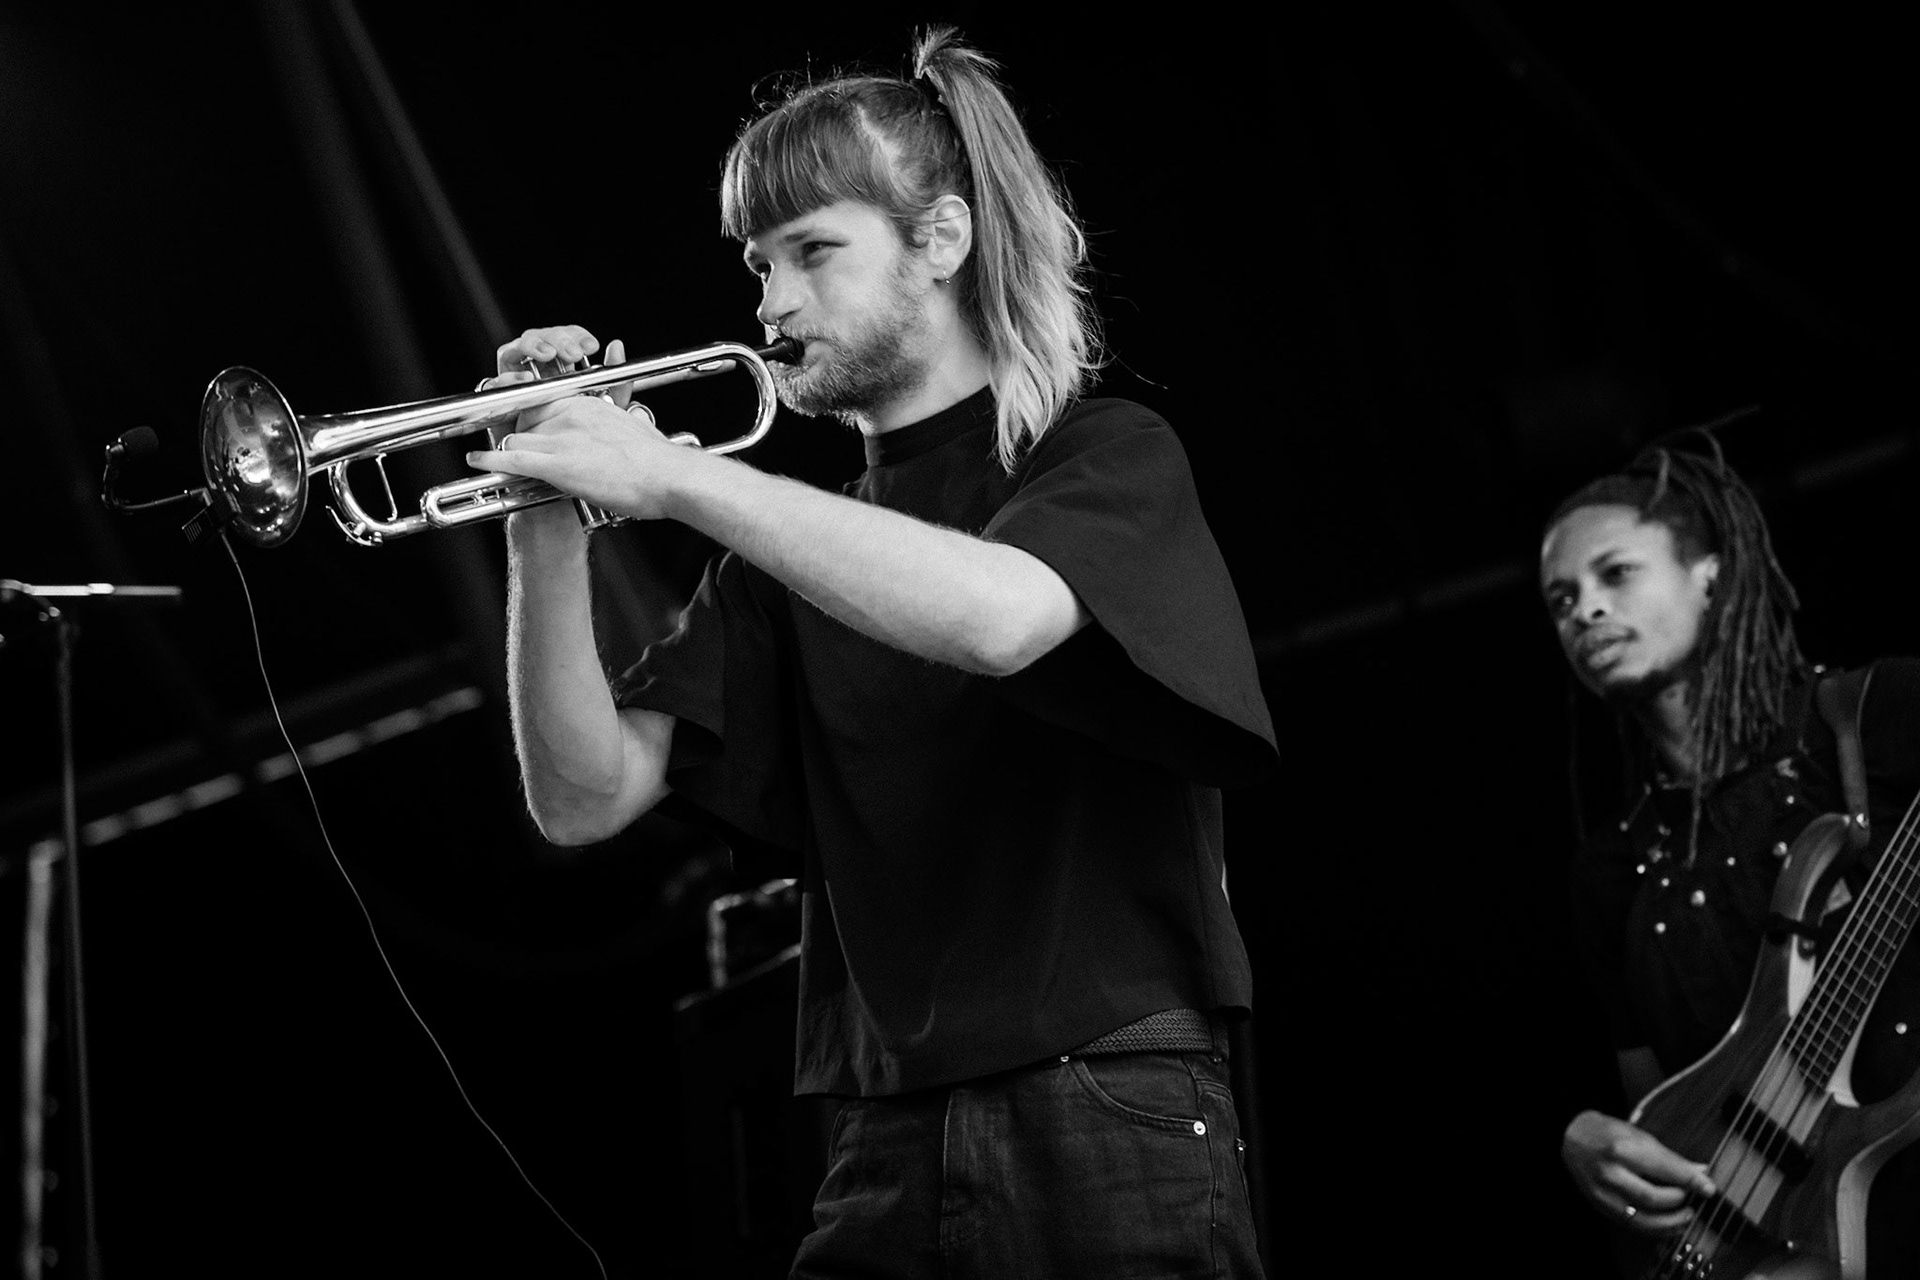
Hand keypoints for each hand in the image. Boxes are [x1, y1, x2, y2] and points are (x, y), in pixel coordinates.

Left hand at [468, 334, 691, 521]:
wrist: (670, 478)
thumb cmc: (658, 460)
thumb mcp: (638, 424)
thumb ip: (628, 412)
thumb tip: (634, 412)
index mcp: (587, 403)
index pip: (542, 401)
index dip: (528, 415)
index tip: (522, 424)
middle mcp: (570, 414)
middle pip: (524, 420)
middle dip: (516, 436)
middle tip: (512, 449)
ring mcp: (562, 438)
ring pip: (515, 439)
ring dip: (504, 451)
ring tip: (492, 461)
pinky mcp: (558, 465)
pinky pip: (513, 459)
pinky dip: (490, 461)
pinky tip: (476, 461)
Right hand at [1561, 1110, 1714, 1234]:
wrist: (1570, 1138)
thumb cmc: (1606, 1133)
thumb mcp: (1638, 1135)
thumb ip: (1669, 1156)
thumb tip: (1700, 1171)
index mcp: (1621, 1148)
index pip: (1662, 1169)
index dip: (1690, 1181)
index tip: (1709, 1188)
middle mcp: (1610, 1173)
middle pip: (1654, 1197)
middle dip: (1680, 1200)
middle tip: (1694, 1197)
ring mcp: (1604, 1193)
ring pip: (1644, 1218)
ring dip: (1672, 1222)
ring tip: (1686, 1215)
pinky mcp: (1601, 1206)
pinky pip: (1634, 1225)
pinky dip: (1656, 1229)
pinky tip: (1669, 1224)